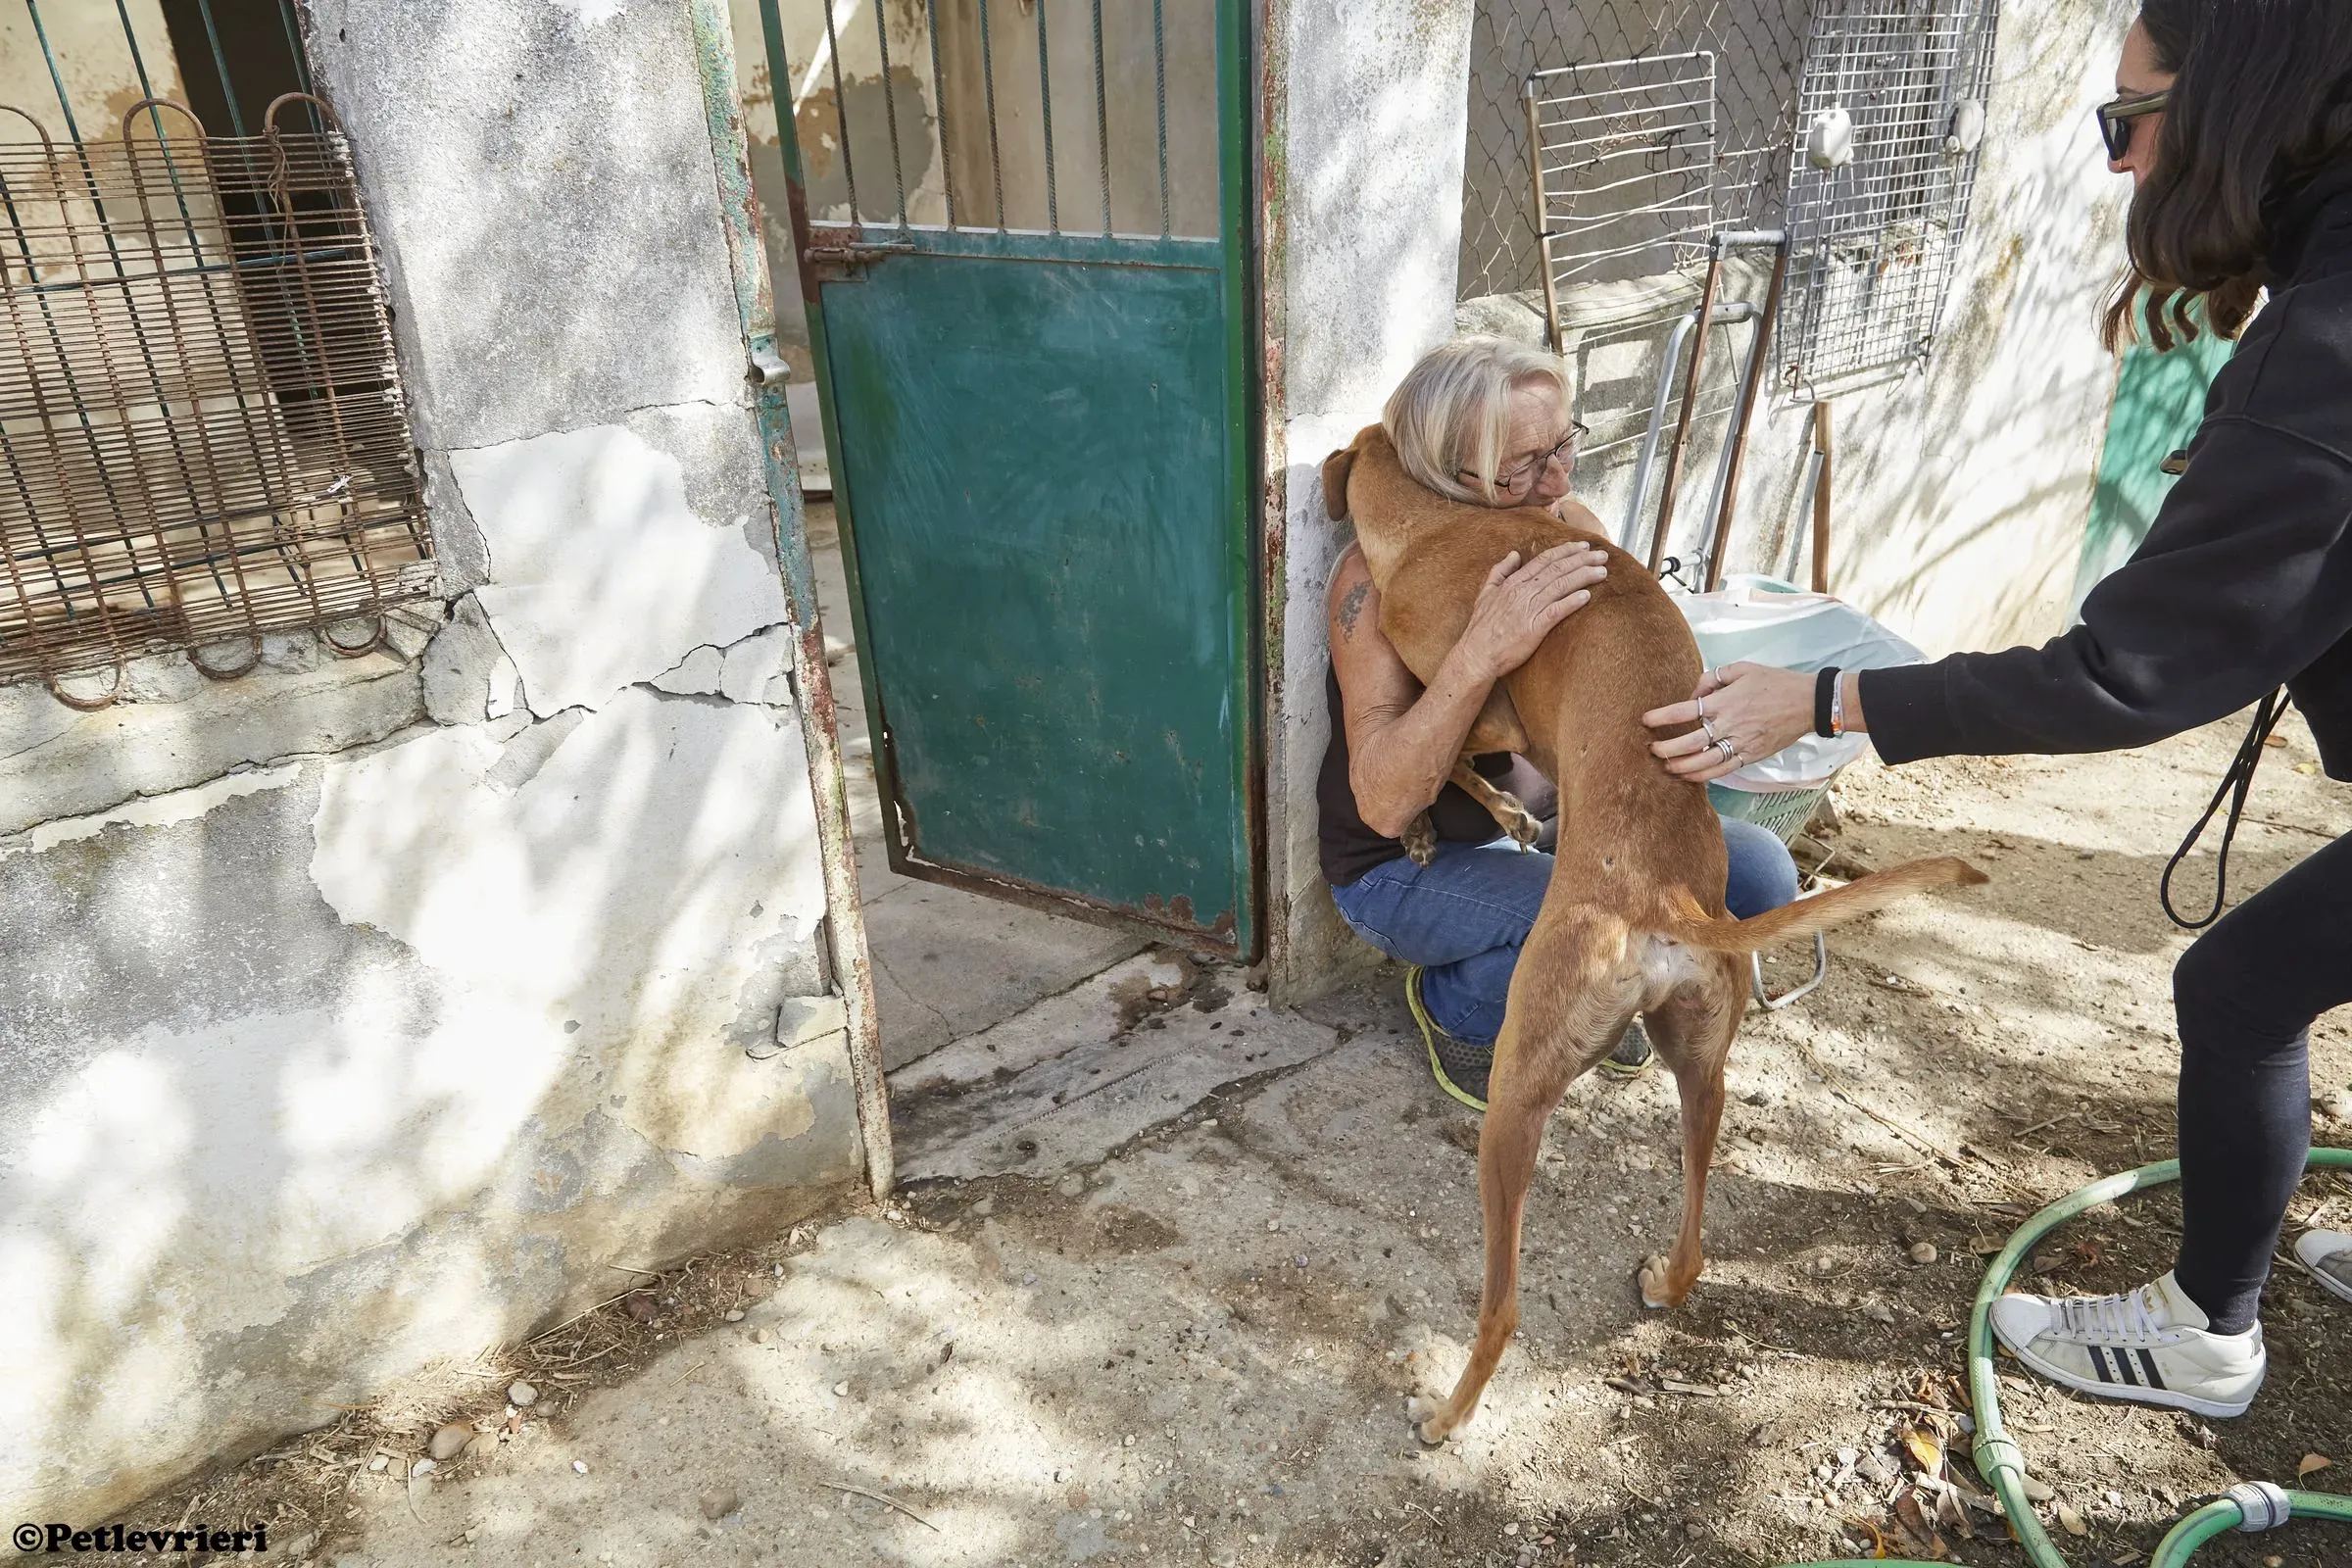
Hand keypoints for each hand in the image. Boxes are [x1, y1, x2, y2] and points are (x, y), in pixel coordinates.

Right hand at [1454, 543, 1608, 681]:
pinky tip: (1588, 596)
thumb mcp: (1485, 593)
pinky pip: (1556, 611)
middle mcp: (1522, 592)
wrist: (1476, 655)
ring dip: (1583, 576)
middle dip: (1582, 559)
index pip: (1544, 560)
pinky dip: (1572, 602)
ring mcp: (1528, 609)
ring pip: (1561, 586)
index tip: (1583, 546)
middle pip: (1557, 569)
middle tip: (1602, 555)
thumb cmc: (1481, 627)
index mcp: (1513, 582)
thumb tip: (1514, 554)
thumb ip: (1499, 571)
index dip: (1566, 551)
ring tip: (1602, 572)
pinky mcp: (1534, 628)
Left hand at [1642, 661, 1816, 781]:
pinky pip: (1722, 770)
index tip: (1645, 720)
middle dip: (1666, 748)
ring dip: (1680, 766)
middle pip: (1689, 742)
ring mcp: (1741, 743)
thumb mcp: (1741, 669)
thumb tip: (1693, 692)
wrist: (1807, 702)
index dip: (1661, 717)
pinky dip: (1703, 776)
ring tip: (1665, 766)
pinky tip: (1688, 776)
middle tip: (1652, 749)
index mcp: (1724, 701)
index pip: (1683, 711)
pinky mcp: (1751, 756)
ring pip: (1703, 761)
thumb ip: (1712, 678)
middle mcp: (1729, 724)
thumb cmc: (1774, 681)